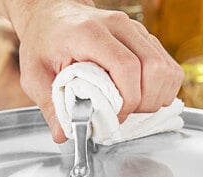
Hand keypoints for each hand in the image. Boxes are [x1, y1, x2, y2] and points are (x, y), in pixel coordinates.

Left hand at [0, 0, 183, 141]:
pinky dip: (162, 89)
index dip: (127, 99)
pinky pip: (168, 67)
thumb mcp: (34, 75)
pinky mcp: (144, 38)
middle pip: (153, 68)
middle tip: (123, 116)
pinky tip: (143, 99)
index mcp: (90, 34)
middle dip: (143, 102)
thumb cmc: (43, 43)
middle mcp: (119, 27)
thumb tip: (63, 135)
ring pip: (166, 68)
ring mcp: (135, 30)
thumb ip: (49, 106)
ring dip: (156, 97)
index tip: (113, 117)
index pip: (126, 67)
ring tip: (134, 109)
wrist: (52, 15)